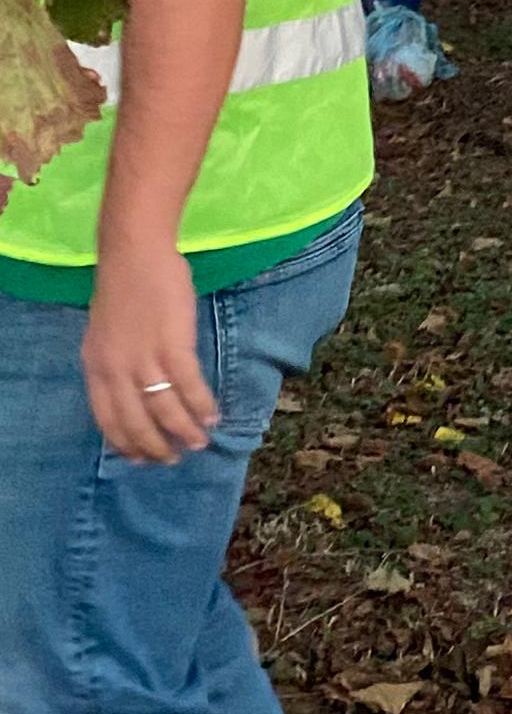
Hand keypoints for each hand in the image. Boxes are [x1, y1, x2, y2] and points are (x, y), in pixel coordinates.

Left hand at [83, 235, 215, 462]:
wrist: (134, 255)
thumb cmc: (123, 289)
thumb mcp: (103, 334)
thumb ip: (113, 364)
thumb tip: (132, 392)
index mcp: (96, 367)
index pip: (108, 419)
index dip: (127, 443)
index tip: (143, 459)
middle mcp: (116, 369)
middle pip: (136, 420)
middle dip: (157, 445)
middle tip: (175, 458)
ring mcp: (144, 358)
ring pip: (164, 408)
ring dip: (184, 430)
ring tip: (200, 441)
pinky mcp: (172, 344)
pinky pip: (189, 385)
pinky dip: (201, 404)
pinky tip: (212, 415)